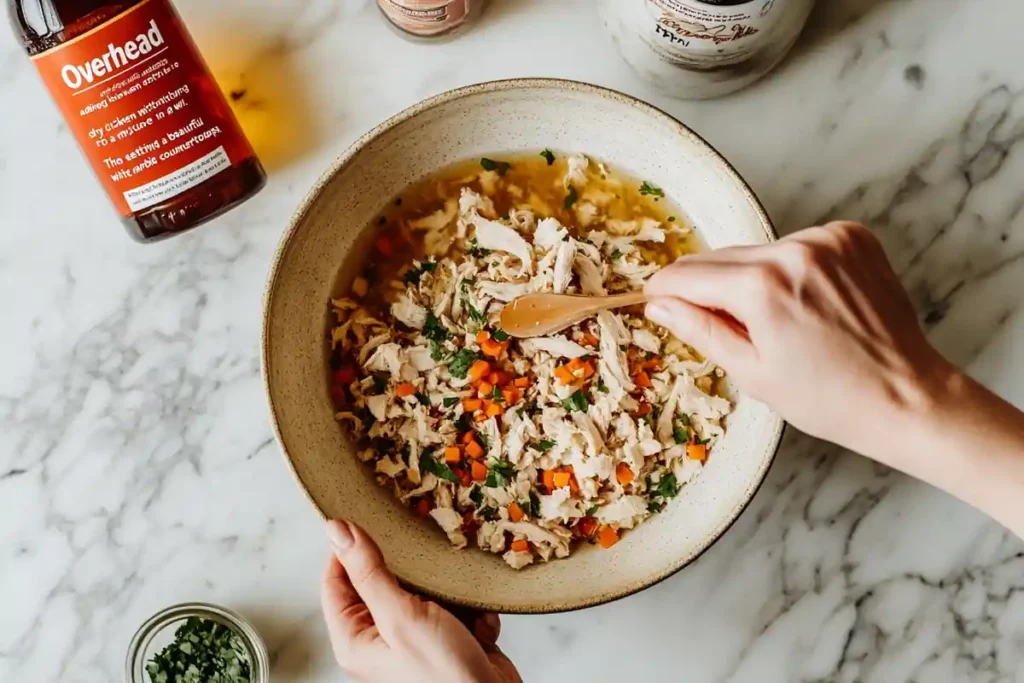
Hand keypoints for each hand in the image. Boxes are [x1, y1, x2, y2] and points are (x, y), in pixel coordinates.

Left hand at [321, 520, 521, 682]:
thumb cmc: (444, 676)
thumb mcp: (401, 616)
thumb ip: (369, 571)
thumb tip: (337, 531)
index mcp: (355, 640)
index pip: (335, 581)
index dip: (347, 549)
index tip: (365, 518)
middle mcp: (380, 640)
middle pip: (382, 583)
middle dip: (409, 568)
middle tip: (421, 547)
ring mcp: (415, 640)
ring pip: (423, 591)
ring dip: (446, 591)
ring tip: (457, 597)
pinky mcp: (447, 639)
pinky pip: (454, 607)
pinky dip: (469, 611)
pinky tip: (477, 625)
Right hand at [644, 221, 953, 464]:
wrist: (905, 396)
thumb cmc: (829, 398)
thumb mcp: (751, 371)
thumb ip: (700, 329)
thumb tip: (659, 305)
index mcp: (762, 286)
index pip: (688, 275)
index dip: (665, 290)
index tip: (654, 300)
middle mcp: (793, 250)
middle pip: (721, 257)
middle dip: (706, 286)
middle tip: (710, 321)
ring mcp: (828, 239)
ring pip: (759, 251)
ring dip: (749, 277)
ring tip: (770, 321)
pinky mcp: (853, 237)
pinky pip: (797, 246)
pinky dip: (788, 268)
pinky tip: (803, 302)